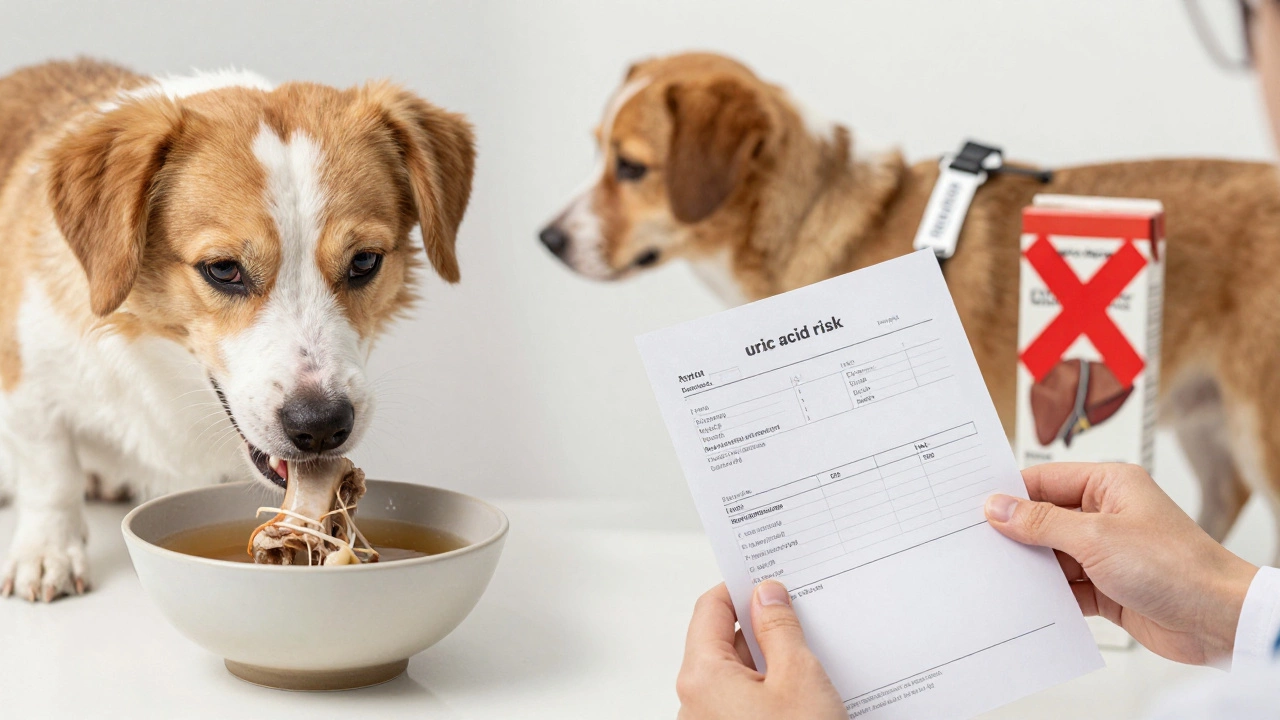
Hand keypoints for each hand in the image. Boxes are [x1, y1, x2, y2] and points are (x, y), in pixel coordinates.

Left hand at [676, 581, 845, 719]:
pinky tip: (801, 691)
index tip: (768, 580)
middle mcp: (695, 702)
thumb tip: (766, 596)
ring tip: (807, 657)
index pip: (710, 609)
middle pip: (722, 643)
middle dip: (760, 626)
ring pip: (736, 674)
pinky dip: (768, 688)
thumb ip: (779, 628)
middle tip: (797, 615)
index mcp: (702, 677)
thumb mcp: (798, 676)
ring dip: (768, 661)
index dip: (740, 589)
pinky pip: (744, 699)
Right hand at [984, 463, 1258, 664]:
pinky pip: (1065, 587)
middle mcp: (1107, 515)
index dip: (1010, 494)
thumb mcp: (1095, 538)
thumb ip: (1041, 523)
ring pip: (1051, 555)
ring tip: (995, 575)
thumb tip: (998, 507)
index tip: (975, 507)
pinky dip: (1047, 594)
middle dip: (1015, 533)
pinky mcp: (1107, 587)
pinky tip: (1025, 601)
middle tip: (976, 543)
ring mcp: (1106, 553)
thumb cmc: (1175, 567)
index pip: (1045, 481)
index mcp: (1109, 485)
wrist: (1218, 620)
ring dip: (1030, 567)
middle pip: (1044, 519)